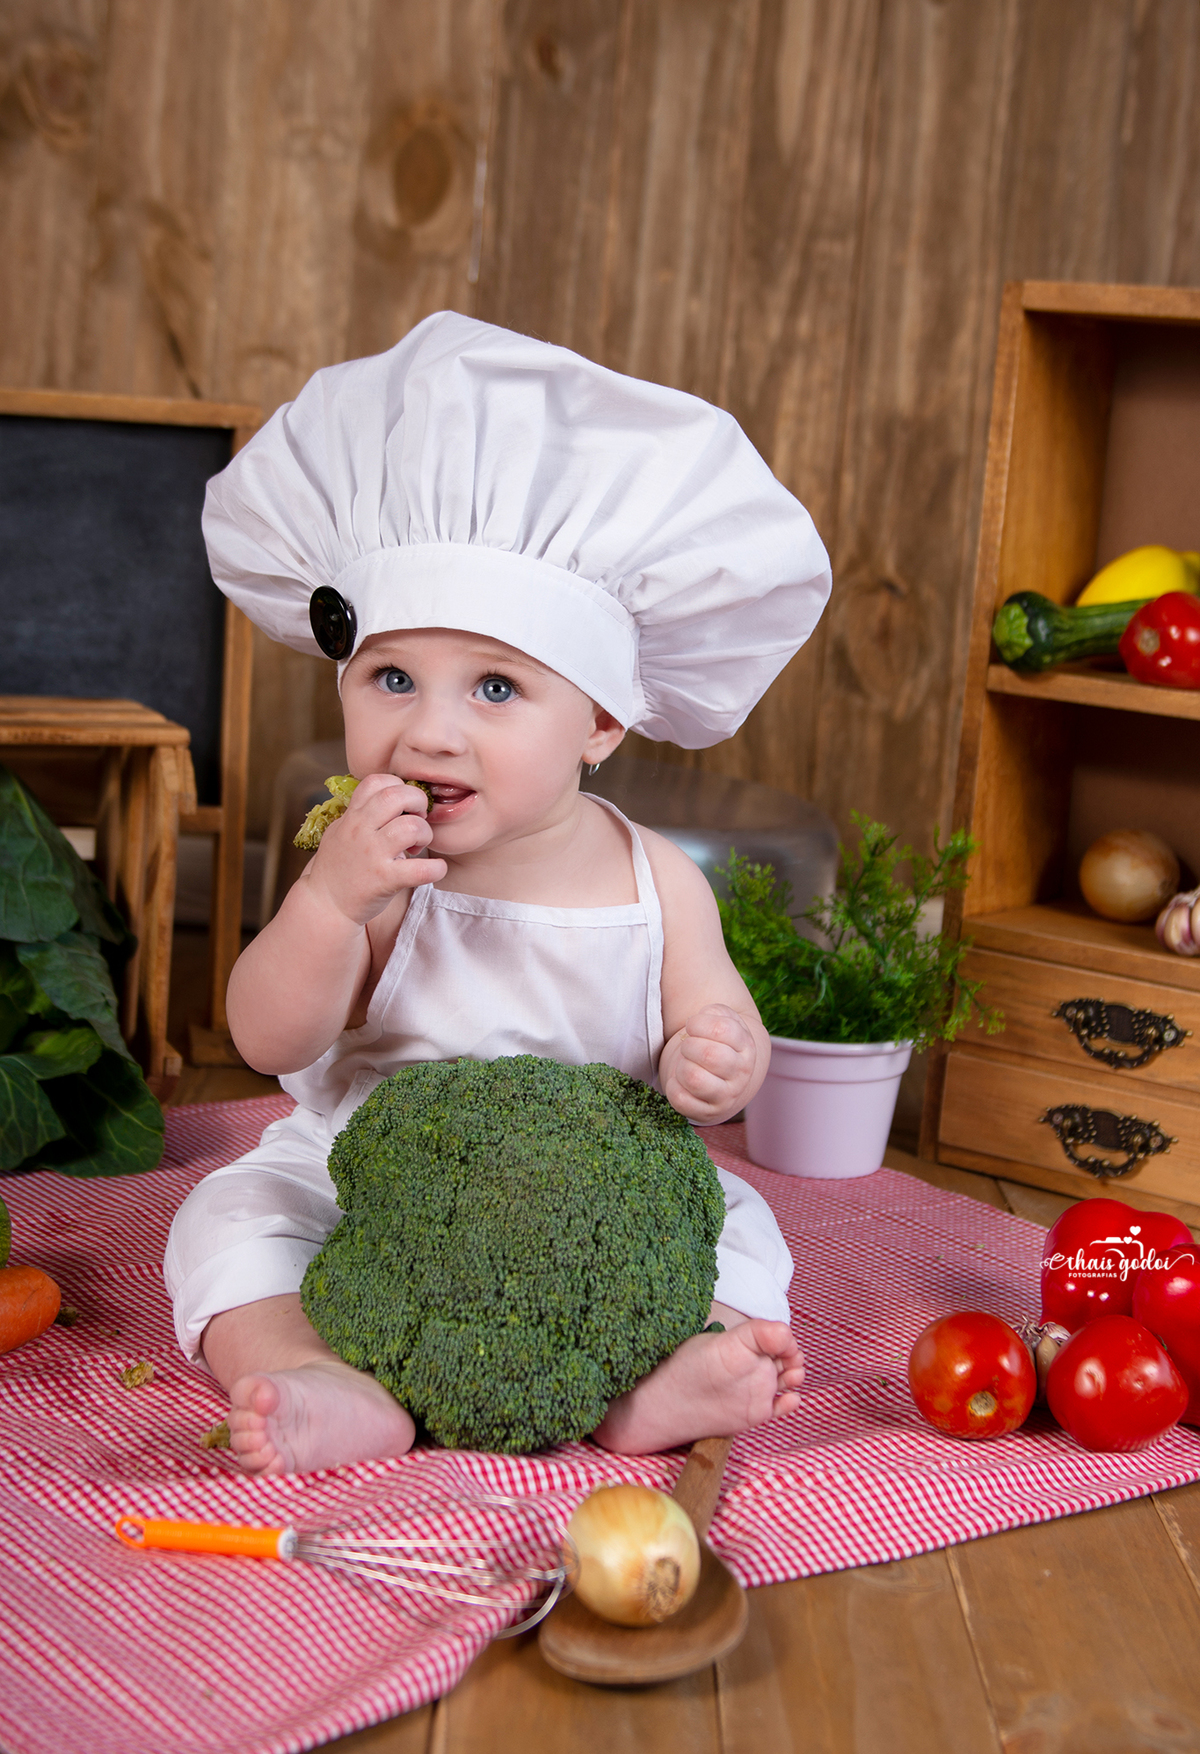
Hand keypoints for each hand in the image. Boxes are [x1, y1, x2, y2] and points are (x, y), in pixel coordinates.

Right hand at [304, 773, 446, 925]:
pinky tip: (435, 869)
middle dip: (417, 801)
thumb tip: (383, 795)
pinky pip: (420, 870)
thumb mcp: (340, 831)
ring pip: (411, 827)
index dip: (397, 785)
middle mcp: (360, 831)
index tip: (403, 804)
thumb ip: (360, 813)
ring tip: (418, 846)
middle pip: (396, 795)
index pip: (375, 781)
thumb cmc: (337, 867)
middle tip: (419, 818)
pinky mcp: (384, 880)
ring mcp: (372, 855)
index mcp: (352, 817)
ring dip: (425, 833)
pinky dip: (435, 868)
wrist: (325, 904)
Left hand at [661, 1003, 759, 1122]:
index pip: (722, 1029)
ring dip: (681, 1067)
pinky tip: (680, 1082)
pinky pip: (680, 1099)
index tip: (692, 1026)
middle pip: (709, 1055)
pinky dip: (673, 1087)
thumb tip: (700, 1018)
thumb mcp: (719, 1020)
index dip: (698, 1023)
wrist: (717, 1076)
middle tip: (688, 1047)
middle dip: (689, 1046)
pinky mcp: (706, 1113)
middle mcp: (741, 1073)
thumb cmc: (712, 1042)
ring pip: (694, 1078)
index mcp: (746, 1046)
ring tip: (686, 1065)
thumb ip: (713, 1012)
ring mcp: (725, 1096)